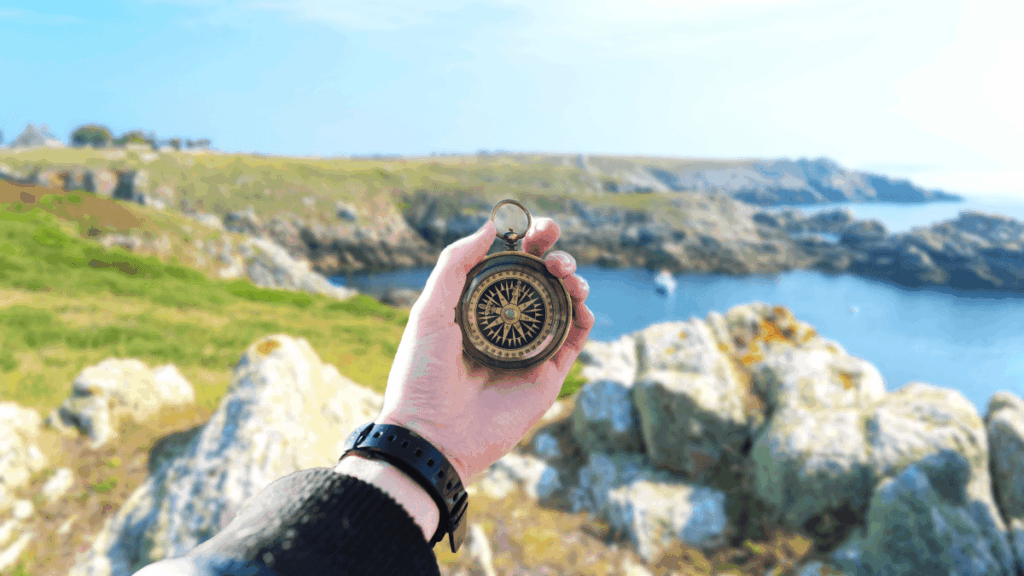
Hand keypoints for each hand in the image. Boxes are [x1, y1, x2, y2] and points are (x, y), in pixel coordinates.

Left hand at [376, 217, 593, 484]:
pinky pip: (574, 340)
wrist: (432, 435)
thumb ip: (456, 264)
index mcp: (477, 308)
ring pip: (563, 305)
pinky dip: (584, 317)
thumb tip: (490, 226)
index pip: (510, 267)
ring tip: (565, 273)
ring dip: (572, 281)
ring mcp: (528, 350)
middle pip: (542, 281)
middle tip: (553, 245)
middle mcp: (506, 326)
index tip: (535, 226)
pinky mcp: (547, 376)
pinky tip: (580, 303)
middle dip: (554, 254)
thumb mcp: (430, 310)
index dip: (526, 243)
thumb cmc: (421, 374)